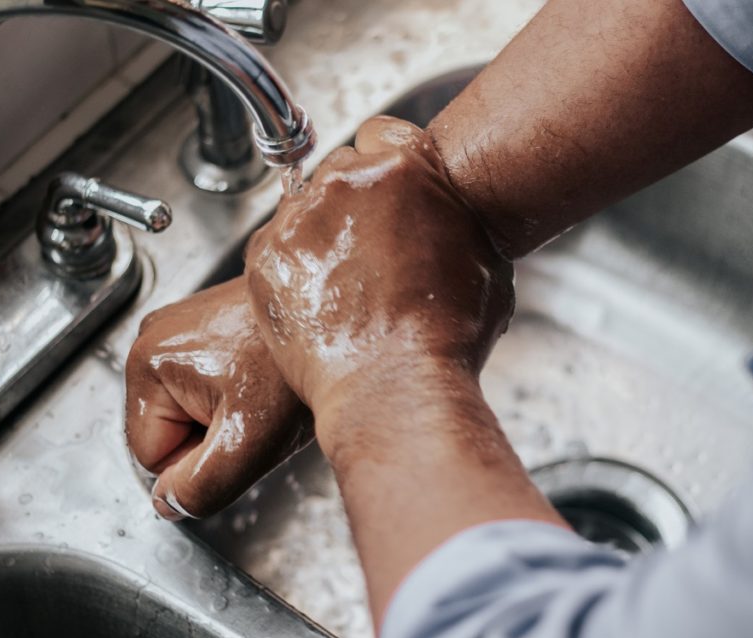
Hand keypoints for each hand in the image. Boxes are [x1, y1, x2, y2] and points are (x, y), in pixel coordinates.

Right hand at [125, 277, 312, 519]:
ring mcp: (180, 329)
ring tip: (263, 396)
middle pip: (168, 433)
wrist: (340, 320)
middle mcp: (154, 338)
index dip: (196, 465)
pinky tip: (265, 380)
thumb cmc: (295, 367)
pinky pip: (207, 387)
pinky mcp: (205, 327)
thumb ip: (199, 486)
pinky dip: (237, 395)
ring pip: (189, 413)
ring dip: (226, 419)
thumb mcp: (248, 444)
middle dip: (211, 439)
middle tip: (255, 416)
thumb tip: (169, 504)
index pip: (150, 458)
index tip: (238, 436)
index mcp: (147, 364)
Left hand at [244, 116, 514, 448]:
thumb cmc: (447, 337)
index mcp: (406, 168)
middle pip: (341, 169)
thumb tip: (455, 221)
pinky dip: (292, 269)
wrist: (394, 388)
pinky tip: (319, 302)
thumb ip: (459, 222)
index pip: (382, 133)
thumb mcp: (486, 264)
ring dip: (320, 235)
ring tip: (345, 286)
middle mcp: (347, 180)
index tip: (386, 195)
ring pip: (305, 208)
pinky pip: (275, 246)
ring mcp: (301, 217)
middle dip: (352, 203)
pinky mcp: (266, 256)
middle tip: (369, 252)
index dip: (385, 166)